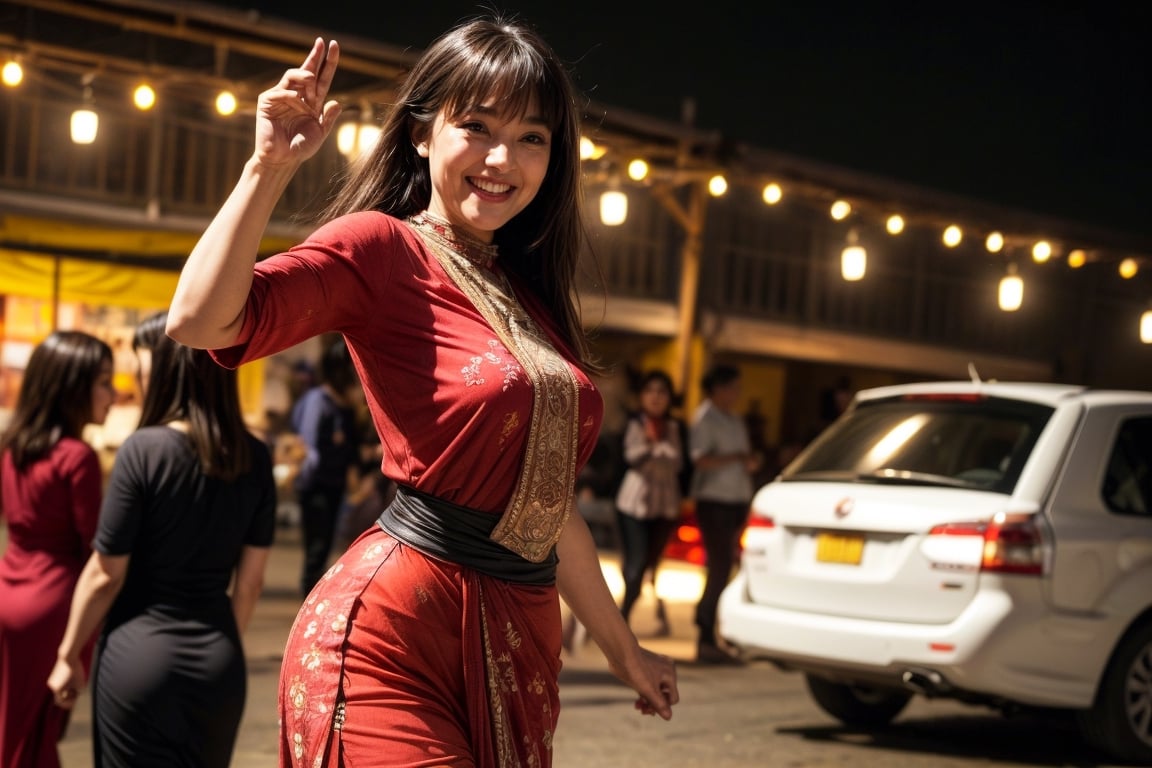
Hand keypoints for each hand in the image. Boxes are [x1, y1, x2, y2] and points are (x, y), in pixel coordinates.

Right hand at [47, 657, 84, 709]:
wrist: (69, 656)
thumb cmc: (75, 670)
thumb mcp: (80, 683)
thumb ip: (78, 692)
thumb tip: (78, 695)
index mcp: (57, 689)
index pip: (60, 702)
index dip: (68, 704)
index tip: (75, 701)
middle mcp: (52, 685)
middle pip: (60, 696)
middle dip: (68, 696)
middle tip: (77, 693)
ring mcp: (52, 679)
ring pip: (60, 689)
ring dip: (67, 690)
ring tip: (76, 685)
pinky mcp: (54, 674)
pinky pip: (59, 683)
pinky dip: (66, 684)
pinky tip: (73, 679)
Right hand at [253, 38, 342, 166]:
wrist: (282, 159)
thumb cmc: (300, 147)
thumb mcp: (320, 132)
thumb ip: (328, 118)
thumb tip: (337, 102)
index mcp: (311, 101)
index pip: (321, 77)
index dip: (328, 62)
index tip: (333, 45)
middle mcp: (296, 95)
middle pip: (307, 70)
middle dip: (315, 56)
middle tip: (323, 43)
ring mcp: (280, 96)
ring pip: (293, 75)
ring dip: (305, 78)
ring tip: (311, 86)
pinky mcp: (267, 100)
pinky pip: (283, 91)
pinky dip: (293, 98)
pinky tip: (299, 107)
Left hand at [609, 646, 678, 719]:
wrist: (620, 651)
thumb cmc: (635, 670)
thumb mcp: (648, 690)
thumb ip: (659, 704)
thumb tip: (669, 718)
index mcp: (670, 675)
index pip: (672, 699)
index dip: (662, 707)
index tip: (649, 710)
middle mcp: (666, 670)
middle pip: (664, 695)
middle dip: (653, 704)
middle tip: (642, 710)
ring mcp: (657, 668)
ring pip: (655, 690)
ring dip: (648, 700)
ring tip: (637, 706)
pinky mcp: (647, 667)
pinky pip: (649, 683)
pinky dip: (644, 692)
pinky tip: (636, 700)